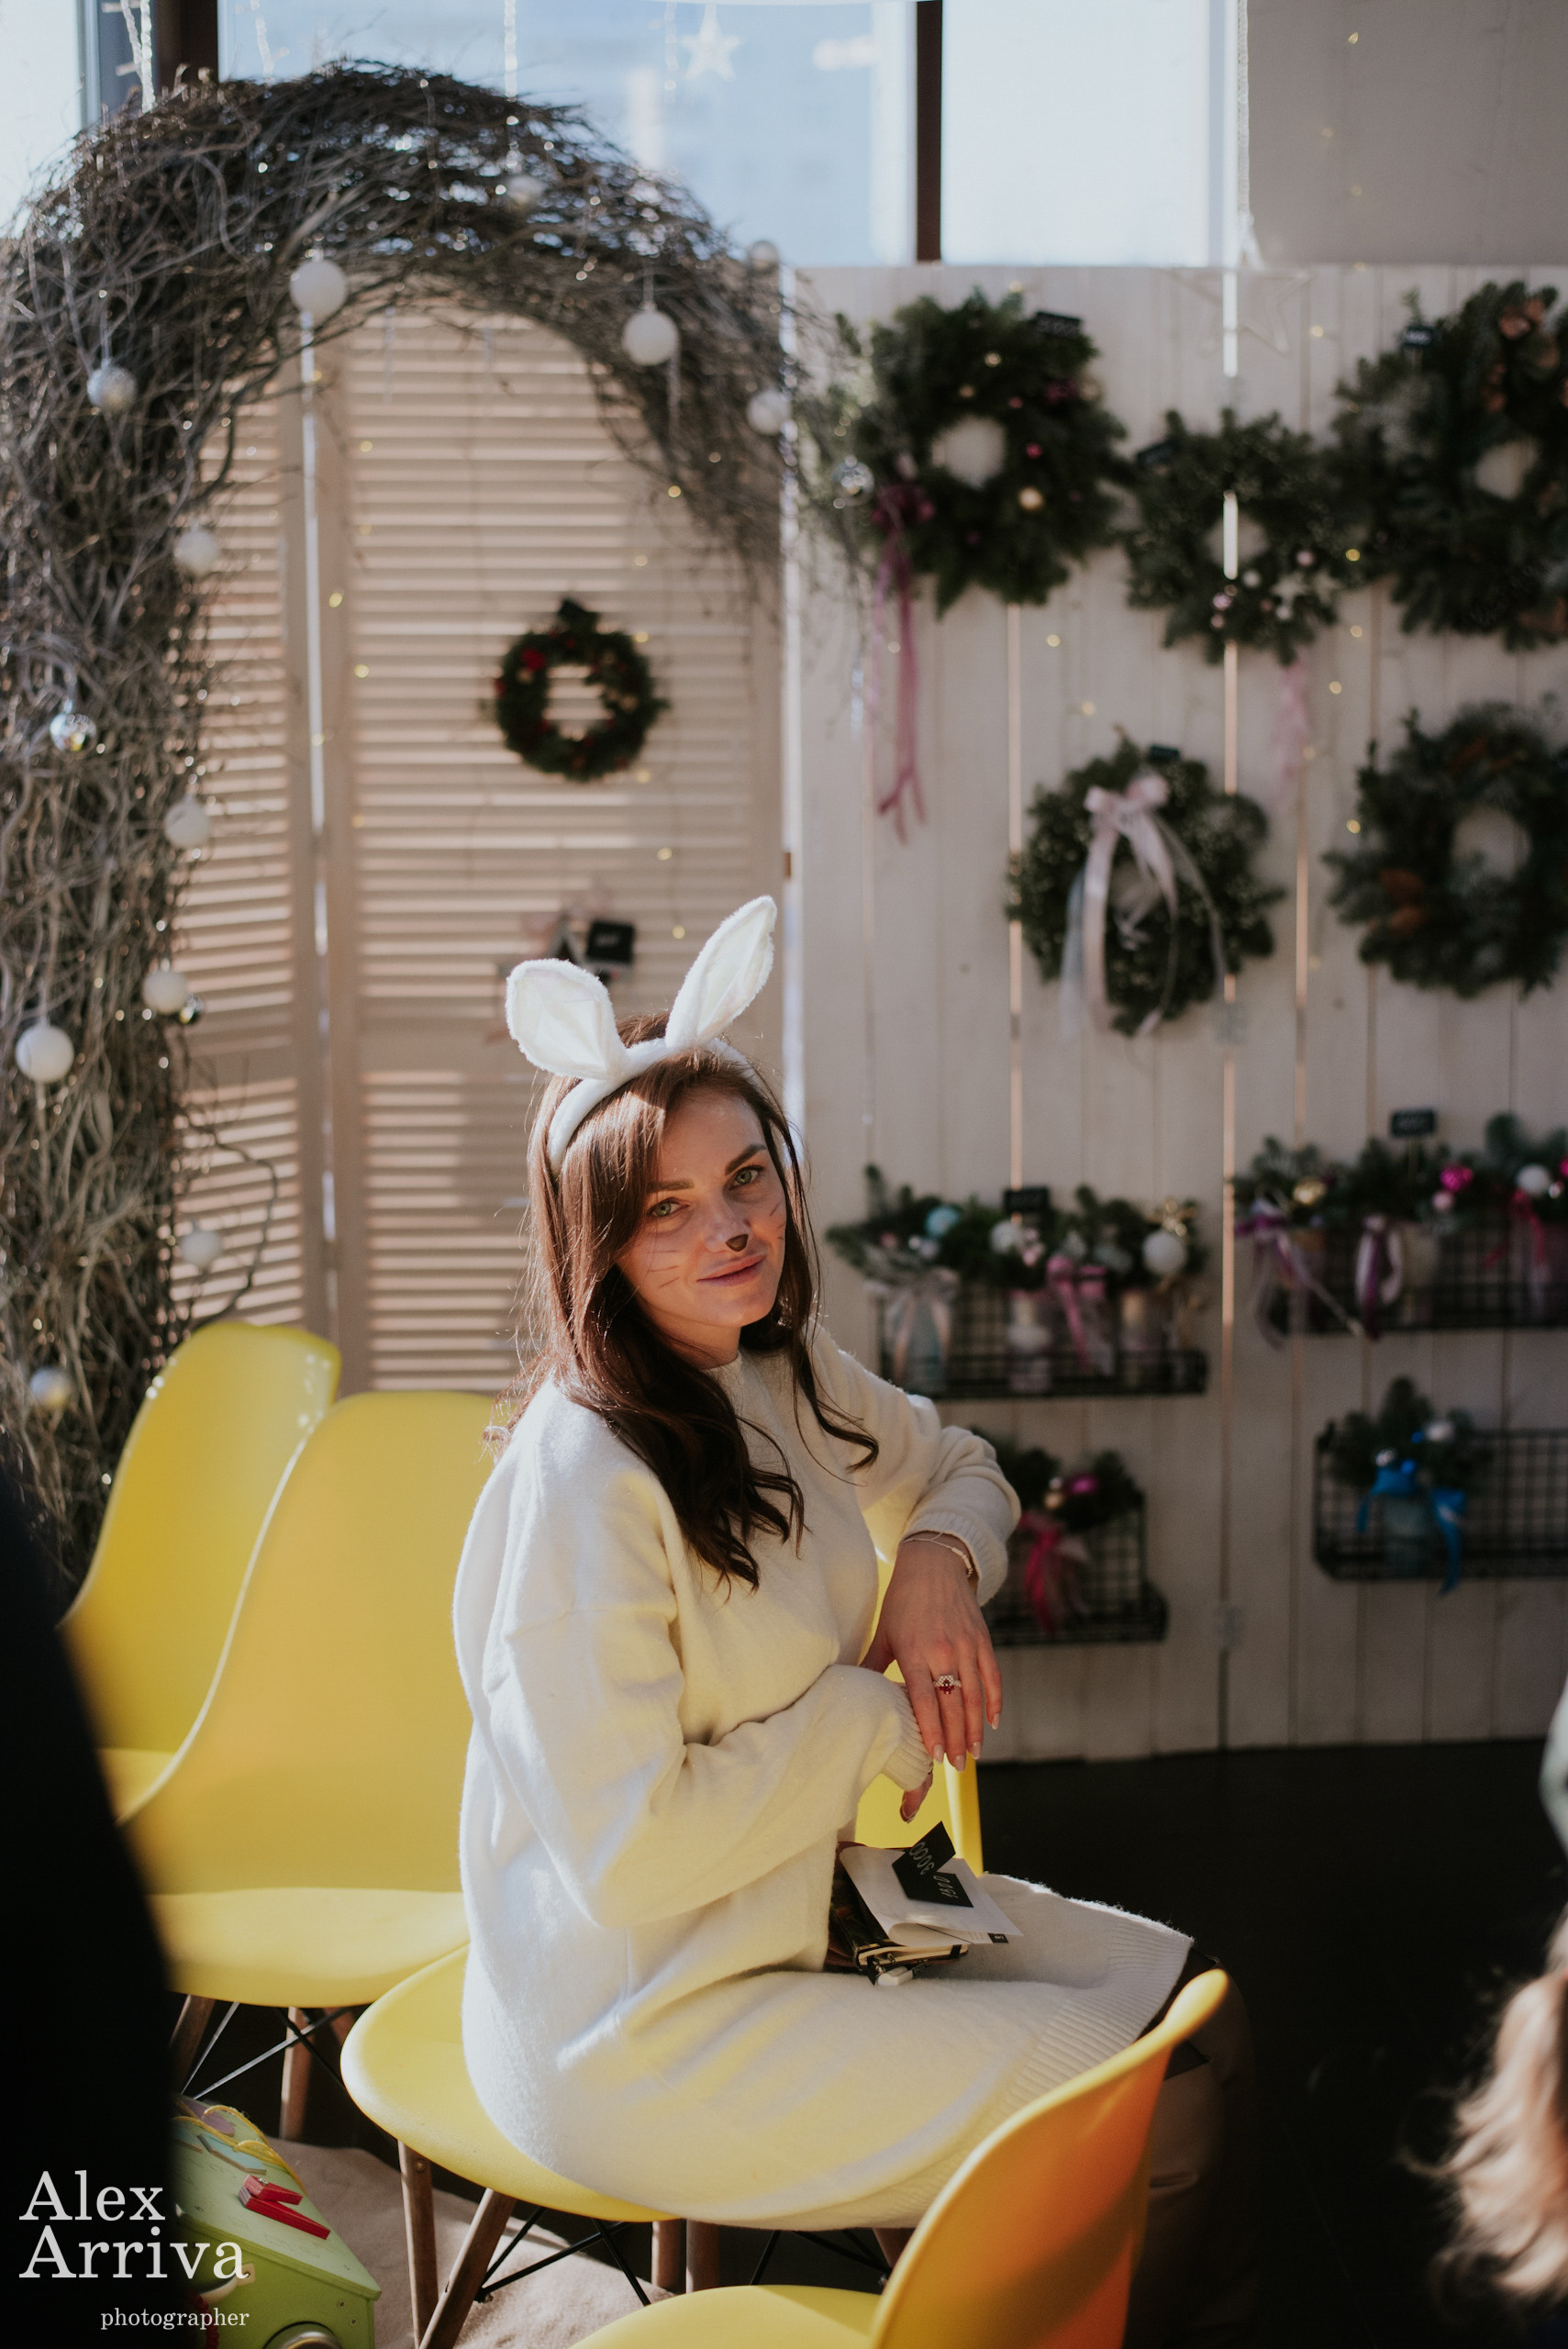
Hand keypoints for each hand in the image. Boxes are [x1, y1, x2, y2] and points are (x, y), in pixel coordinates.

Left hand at [862, 1537, 1002, 1777]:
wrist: (934, 1563)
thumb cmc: (903, 1600)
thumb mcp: (883, 1632)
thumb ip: (872, 1665)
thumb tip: (849, 1692)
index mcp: (914, 1651)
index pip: (924, 1699)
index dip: (931, 1729)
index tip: (935, 1757)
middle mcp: (942, 1650)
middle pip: (952, 1704)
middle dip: (955, 1739)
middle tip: (956, 1766)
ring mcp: (966, 1645)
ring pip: (974, 1695)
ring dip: (975, 1727)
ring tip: (974, 1754)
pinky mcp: (982, 1639)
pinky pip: (992, 1676)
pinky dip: (994, 1700)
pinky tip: (992, 1722)